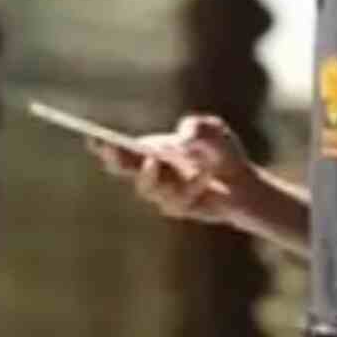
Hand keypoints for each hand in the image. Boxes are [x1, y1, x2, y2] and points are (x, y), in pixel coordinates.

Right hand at [88, 114, 254, 225]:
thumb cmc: (222, 152)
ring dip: (154, 175)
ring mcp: (162, 192)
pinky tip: (205, 174)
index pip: (121, 148)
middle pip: (123, 169)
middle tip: (113, 149)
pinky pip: (176, 200)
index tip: (93, 137)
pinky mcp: (177, 208)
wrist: (243, 183)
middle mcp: (152, 172)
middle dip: (115, 159)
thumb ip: (195, 128)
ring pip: (147, 188)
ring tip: (158, 160)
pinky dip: (191, 185)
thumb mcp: (212, 130)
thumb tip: (177, 143)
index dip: (103, 145)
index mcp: (152, 150)